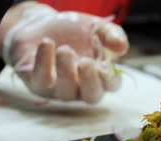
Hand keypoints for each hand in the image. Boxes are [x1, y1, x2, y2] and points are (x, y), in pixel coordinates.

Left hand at [2, 3, 128, 103]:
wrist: (42, 24)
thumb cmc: (75, 31)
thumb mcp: (97, 27)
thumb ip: (111, 35)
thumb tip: (122, 47)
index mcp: (101, 76)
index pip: (112, 85)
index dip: (110, 79)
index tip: (105, 66)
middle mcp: (83, 88)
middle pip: (92, 96)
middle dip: (90, 81)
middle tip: (86, 63)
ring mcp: (60, 90)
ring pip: (66, 92)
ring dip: (66, 71)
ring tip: (65, 49)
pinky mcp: (38, 84)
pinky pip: (42, 80)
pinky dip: (44, 62)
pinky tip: (47, 43)